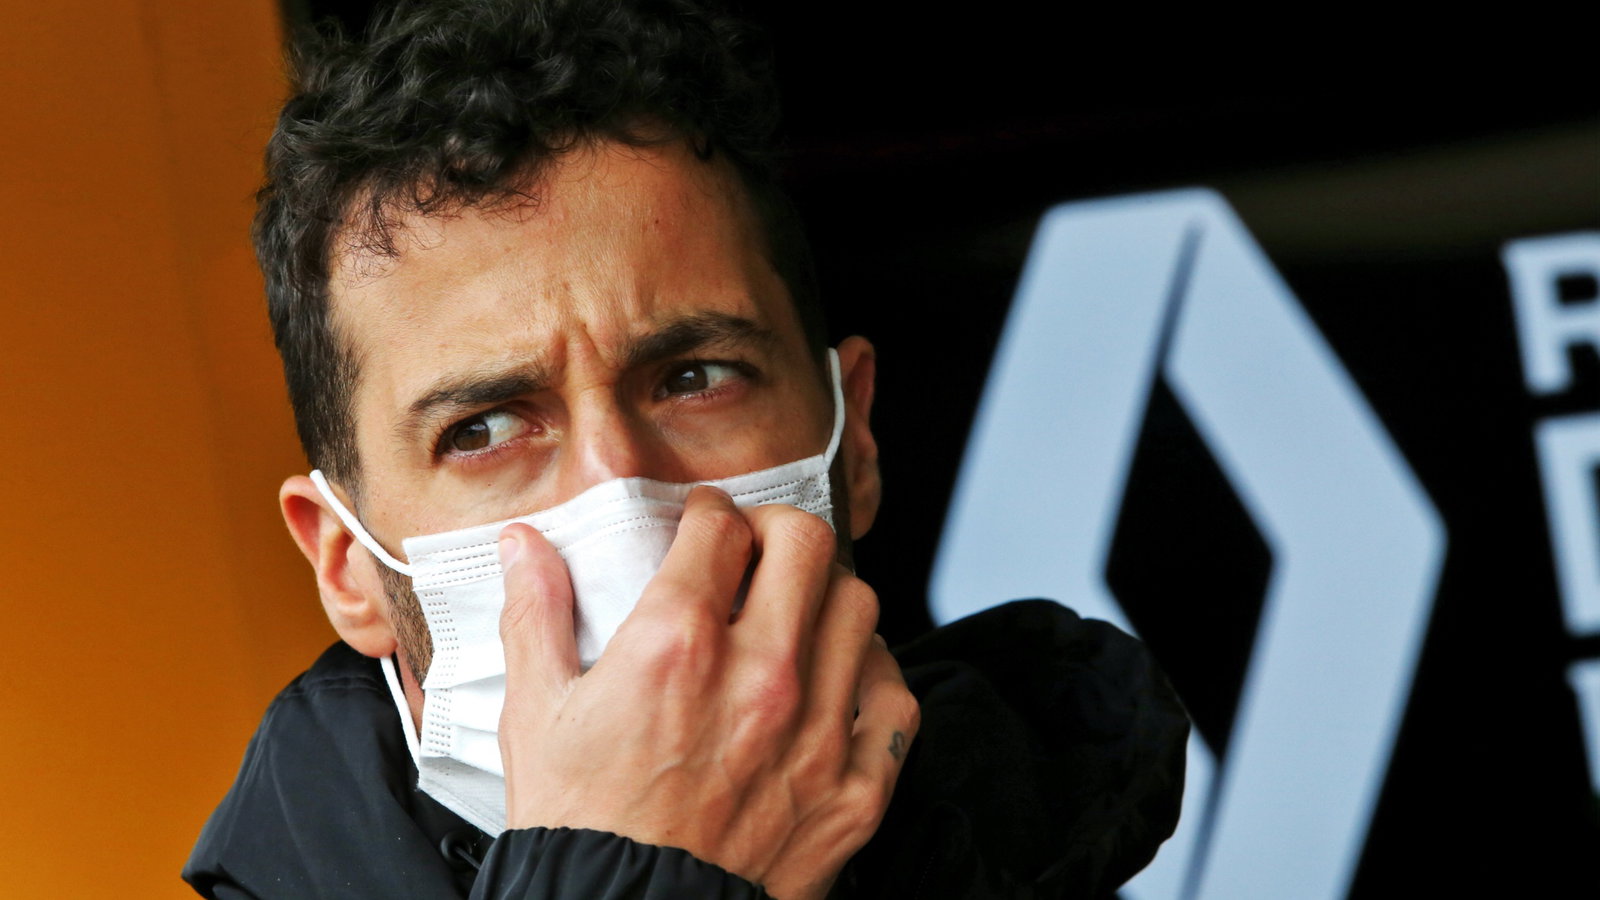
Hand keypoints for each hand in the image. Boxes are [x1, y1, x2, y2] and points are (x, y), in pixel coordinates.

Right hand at [495, 485, 919, 898]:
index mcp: (675, 644)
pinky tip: (841, 678)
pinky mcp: (853, 788)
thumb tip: (524, 545)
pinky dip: (873, 675)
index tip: (705, 523)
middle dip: (777, 531)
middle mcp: (759, 675)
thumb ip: (536, 615)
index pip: (721, 525)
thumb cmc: (582, 827)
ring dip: (827, 597)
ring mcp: (816, 731)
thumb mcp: (537, 715)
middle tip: (757, 551)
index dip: (710, 512)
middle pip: (806, 543)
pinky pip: (894, 696)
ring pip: (859, 607)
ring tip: (798, 613)